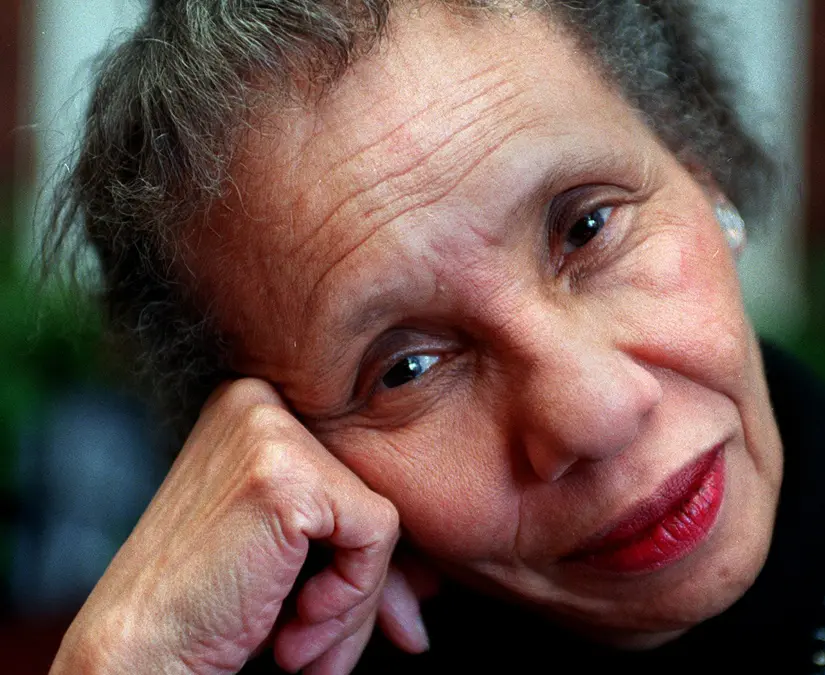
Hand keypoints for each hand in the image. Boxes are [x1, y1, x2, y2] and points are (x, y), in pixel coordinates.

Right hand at [49, 379, 429, 674]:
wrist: (134, 656)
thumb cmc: (207, 607)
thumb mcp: (286, 550)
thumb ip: (351, 540)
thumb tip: (435, 576)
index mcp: (253, 407)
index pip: (348, 468)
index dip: (364, 552)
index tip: (374, 614)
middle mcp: (258, 399)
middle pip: (368, 486)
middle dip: (369, 582)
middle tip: (331, 649)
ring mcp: (269, 428)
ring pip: (380, 515)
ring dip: (355, 602)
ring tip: (301, 646)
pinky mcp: (286, 473)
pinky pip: (376, 535)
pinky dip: (351, 598)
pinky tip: (293, 628)